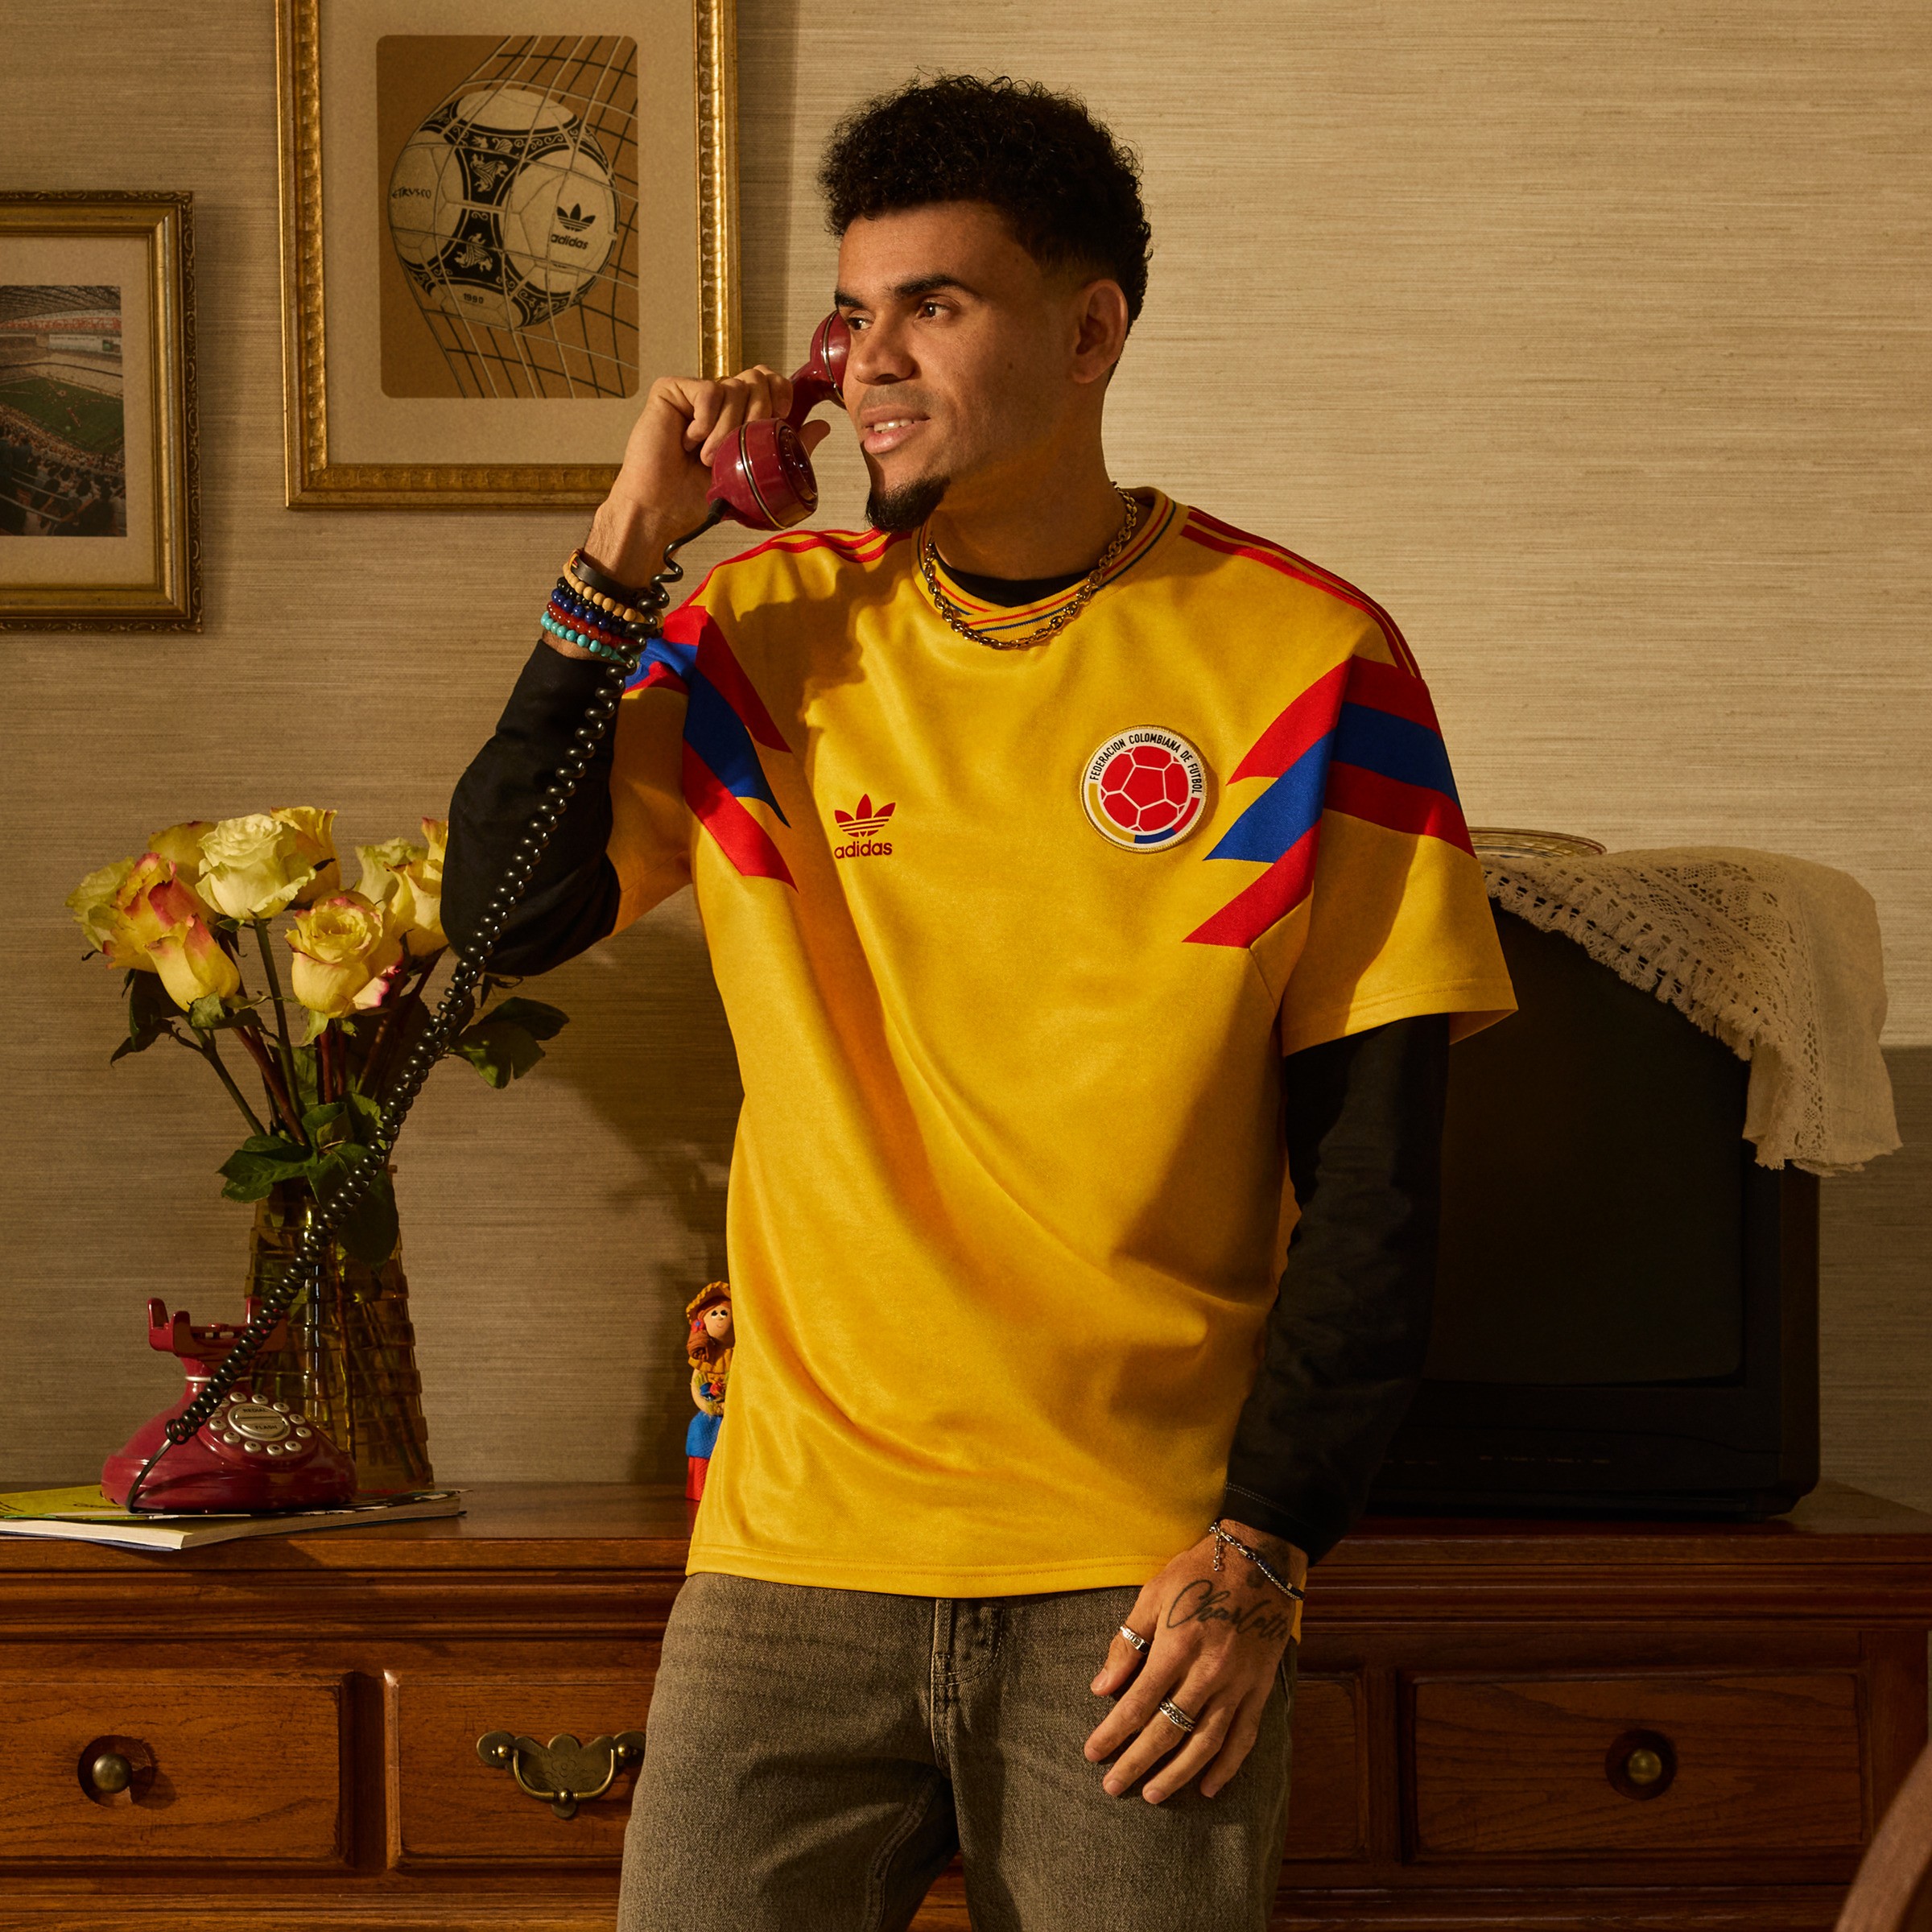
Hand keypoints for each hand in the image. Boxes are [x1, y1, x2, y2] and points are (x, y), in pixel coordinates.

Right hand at [580, 365, 835, 588]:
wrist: (662, 510)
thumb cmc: (701, 497)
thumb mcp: (756, 474)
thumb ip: (787, 447)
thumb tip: (822, 426)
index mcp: (740, 415)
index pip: (770, 380)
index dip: (780, 391)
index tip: (781, 415)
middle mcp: (720, 400)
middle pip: (757, 377)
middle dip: (759, 413)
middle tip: (740, 447)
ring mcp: (695, 394)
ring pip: (733, 387)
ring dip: (727, 429)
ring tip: (709, 458)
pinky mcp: (671, 391)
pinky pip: (707, 390)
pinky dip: (705, 419)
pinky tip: (690, 441)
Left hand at [1083, 1521, 1304, 1803]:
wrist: (1259, 1559)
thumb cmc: (1197, 1572)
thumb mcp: (1153, 1594)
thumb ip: (1127, 1642)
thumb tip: (1101, 1688)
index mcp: (1177, 1646)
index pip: (1139, 1702)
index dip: (1114, 1732)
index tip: (1093, 1753)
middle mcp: (1208, 1672)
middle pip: (1169, 1730)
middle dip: (1138, 1762)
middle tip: (1113, 1787)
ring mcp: (1238, 1683)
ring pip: (1206, 1742)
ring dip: (1178, 1773)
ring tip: (1153, 1795)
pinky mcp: (1260, 1688)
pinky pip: (1244, 1736)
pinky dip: (1228, 1766)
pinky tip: (1208, 1787)